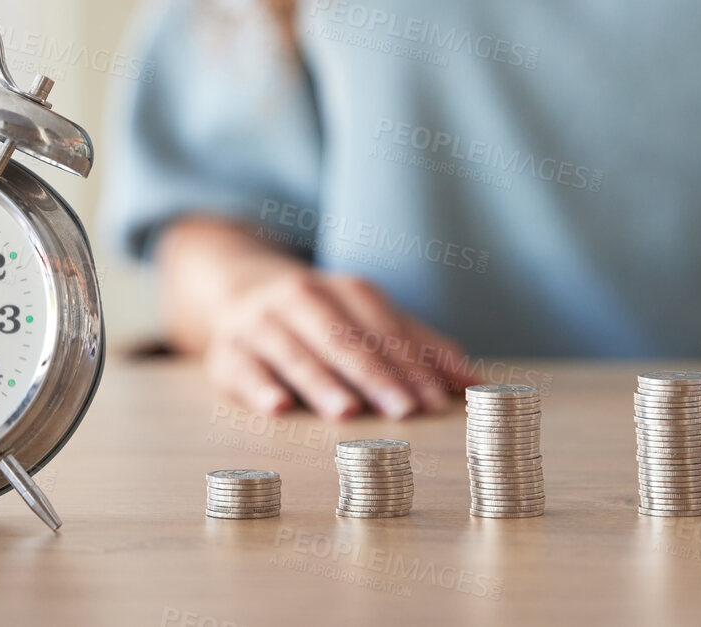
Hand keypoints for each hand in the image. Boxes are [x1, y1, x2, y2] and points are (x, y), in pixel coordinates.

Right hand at [157, 215, 481, 418]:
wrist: (238, 289)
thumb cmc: (322, 317)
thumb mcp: (368, 319)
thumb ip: (419, 348)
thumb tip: (474, 383)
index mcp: (345, 291)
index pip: (383, 328)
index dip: (410, 363)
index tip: (435, 401)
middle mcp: (302, 299)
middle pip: (343, 339)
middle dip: (375, 375)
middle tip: (403, 410)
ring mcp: (262, 323)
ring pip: (295, 353)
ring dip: (322, 383)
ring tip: (347, 412)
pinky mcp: (227, 352)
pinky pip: (244, 369)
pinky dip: (259, 387)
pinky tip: (277, 409)